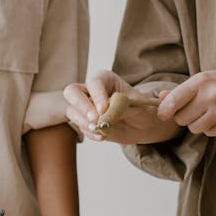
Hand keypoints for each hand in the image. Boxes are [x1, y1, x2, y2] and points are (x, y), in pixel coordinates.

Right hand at [63, 70, 178, 143]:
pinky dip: (90, 133)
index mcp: (105, 79)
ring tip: (99, 130)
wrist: (143, 124)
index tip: (104, 110)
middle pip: (72, 92)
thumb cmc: (141, 108)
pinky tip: (102, 136)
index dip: (97, 96)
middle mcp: (91, 91)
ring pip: (72, 111)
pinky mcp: (87, 122)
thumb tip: (105, 115)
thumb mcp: (136, 105)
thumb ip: (121, 107)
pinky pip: (81, 127)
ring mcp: (86, 107)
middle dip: (81, 106)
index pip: (94, 83)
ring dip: (84, 122)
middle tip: (95, 119)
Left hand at [157, 68, 215, 136]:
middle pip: (182, 118)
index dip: (164, 110)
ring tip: (207, 114)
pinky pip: (210, 133)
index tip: (162, 115)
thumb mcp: (205, 79)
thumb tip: (161, 98)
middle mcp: (211, 94)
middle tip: (193, 111)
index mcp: (201, 80)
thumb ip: (182, 90)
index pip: (174, 100)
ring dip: (197, 124)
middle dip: (183, 117)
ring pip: (194, 128)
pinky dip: (211, 128)